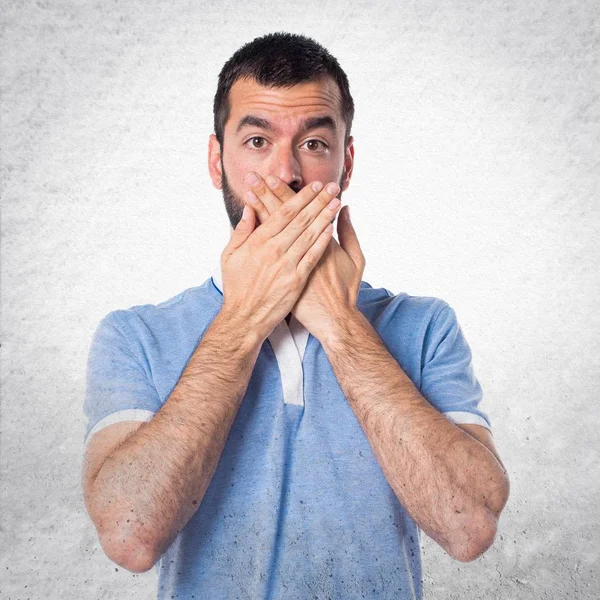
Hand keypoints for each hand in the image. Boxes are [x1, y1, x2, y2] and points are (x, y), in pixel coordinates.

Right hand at [220, 175, 342, 343]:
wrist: (244, 317)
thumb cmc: (236, 287)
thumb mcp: (229, 256)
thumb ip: (240, 232)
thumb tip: (248, 210)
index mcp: (258, 241)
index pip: (283, 212)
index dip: (300, 197)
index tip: (313, 186)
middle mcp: (274, 250)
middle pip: (300, 219)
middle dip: (317, 201)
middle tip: (331, 187)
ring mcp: (286, 265)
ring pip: (309, 234)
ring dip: (324, 216)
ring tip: (336, 202)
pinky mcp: (296, 280)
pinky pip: (312, 256)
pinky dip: (322, 241)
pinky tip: (331, 228)